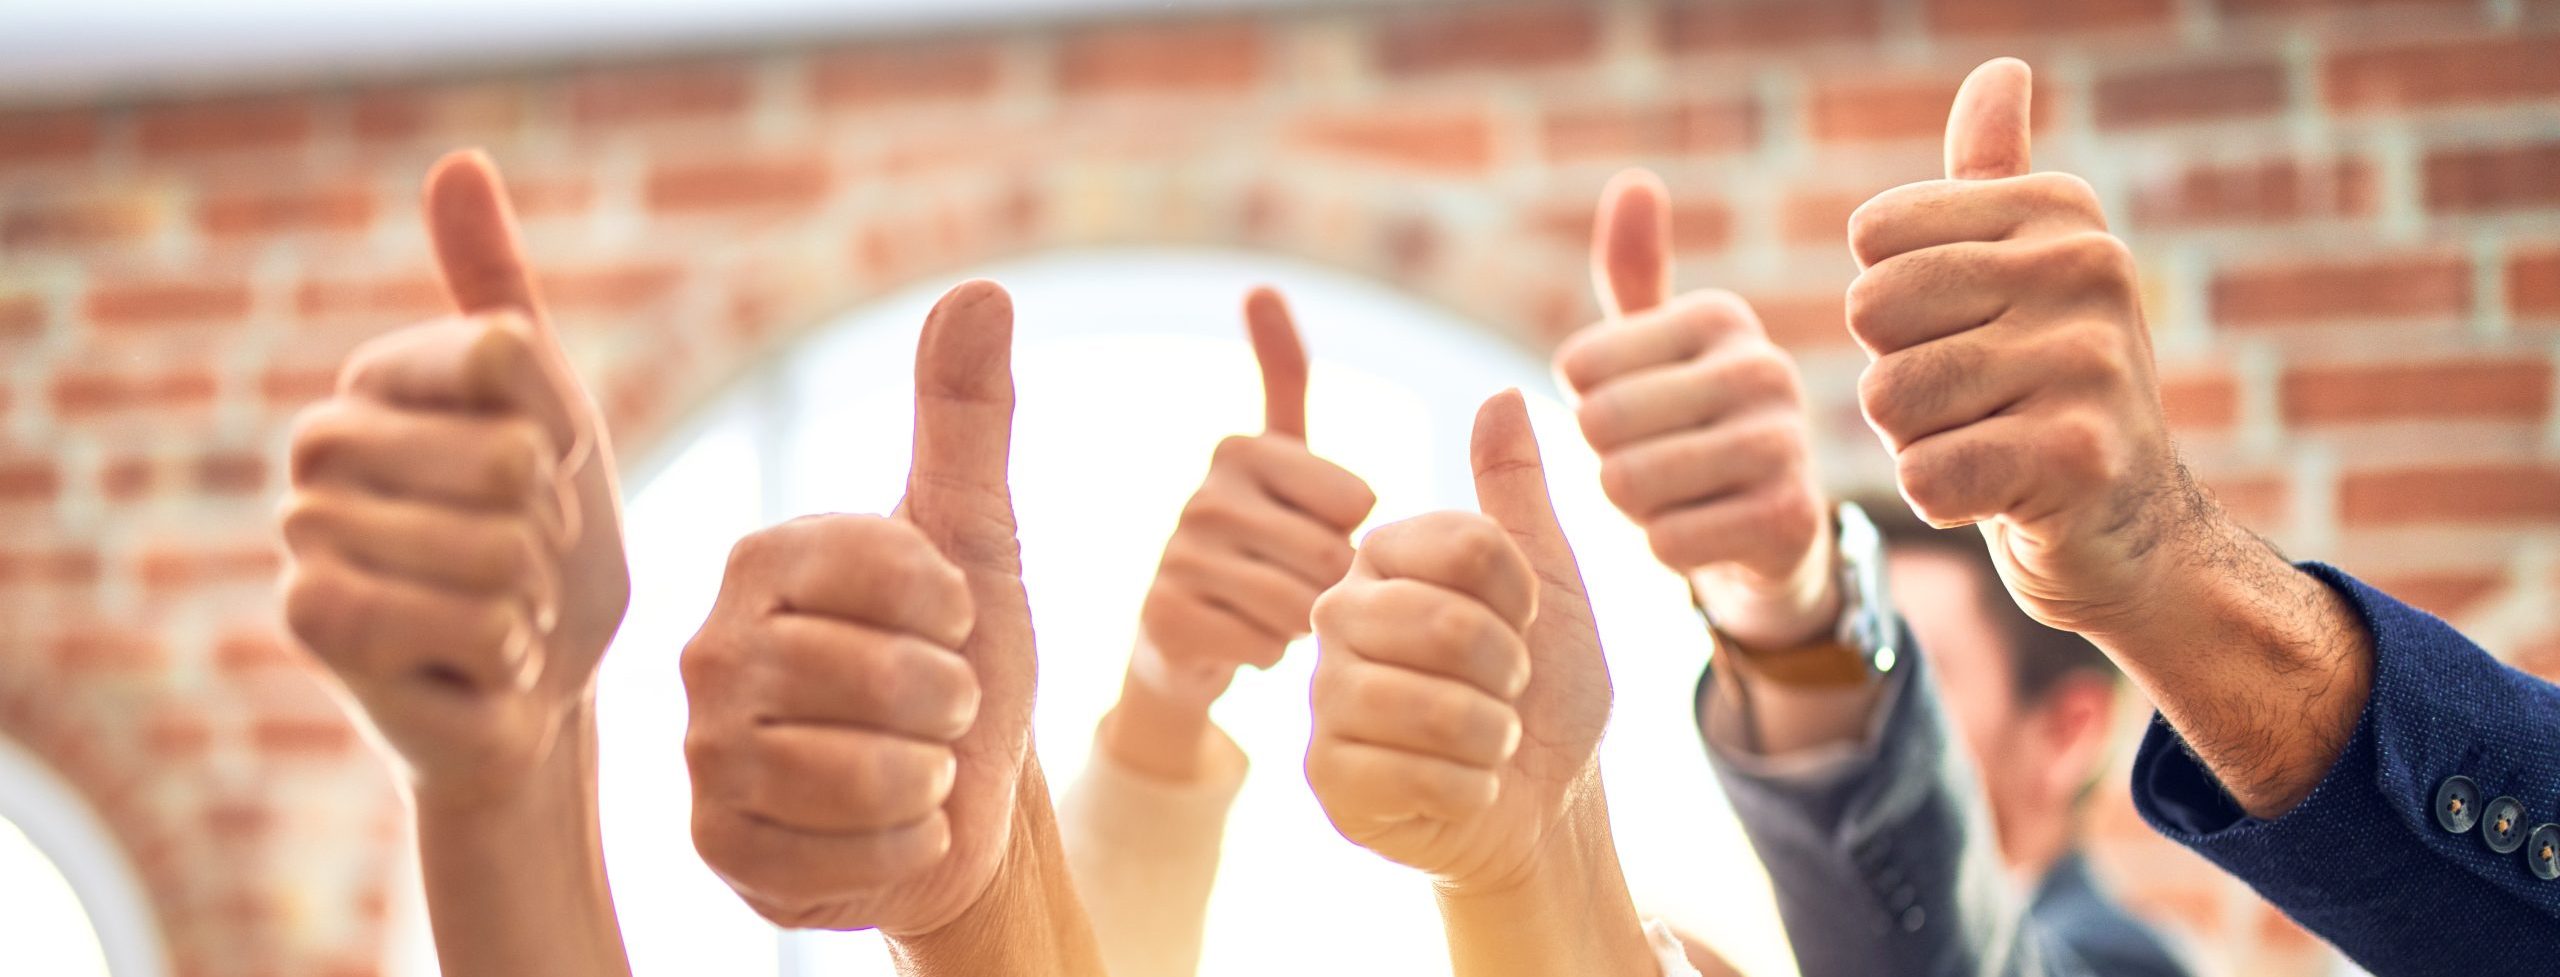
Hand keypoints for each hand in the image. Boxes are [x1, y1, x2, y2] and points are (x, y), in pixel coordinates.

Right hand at [280, 150, 628, 808]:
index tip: (549, 474)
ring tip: (501, 611)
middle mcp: (323, 442)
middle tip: (523, 563)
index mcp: (380, 375)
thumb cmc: (547, 549)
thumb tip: (455, 162)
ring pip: (492, 545)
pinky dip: (503, 651)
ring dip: (531, 597)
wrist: (534, 688)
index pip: (507, 354)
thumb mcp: (551, 410)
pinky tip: (479, 661)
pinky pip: (462, 618)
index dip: (565, 432)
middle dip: (551, 527)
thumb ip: (498, 292)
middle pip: (509, 458)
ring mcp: (307, 533)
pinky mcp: (312, 620)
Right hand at [683, 282, 1089, 953]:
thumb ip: (967, 420)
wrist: (955, 793)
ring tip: (919, 763)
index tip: (952, 618)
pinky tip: (894, 829)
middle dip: (951, 700)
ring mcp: (706, 753)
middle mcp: (710, 647)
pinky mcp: (718, 846)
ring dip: (930, 777)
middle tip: (941, 703)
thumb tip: (982, 288)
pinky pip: (843, 858)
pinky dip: (904, 847)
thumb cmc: (960, 655)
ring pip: (863, 774)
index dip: (953, 605)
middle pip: (880, 680)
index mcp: (765, 559)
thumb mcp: (975, 535)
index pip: (888, 567)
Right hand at [1106, 288, 1375, 777]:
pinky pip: (1266, 646)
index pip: (1356, 501)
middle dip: (1331, 584)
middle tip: (1291, 582)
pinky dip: (1268, 654)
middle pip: (1332, 556)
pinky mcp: (1166, 621)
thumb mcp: (1278, 456)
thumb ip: (1280, 377)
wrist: (1181, 636)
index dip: (1352, 530)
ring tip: (1269, 611)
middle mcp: (1203, 496)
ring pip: (1302, 606)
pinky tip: (1240, 640)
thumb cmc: (1257, 537)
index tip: (1312, 530)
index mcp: (1240, 448)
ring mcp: (1179, 559)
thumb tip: (1259, 285)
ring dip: (1304, 624)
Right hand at [1305, 391, 1610, 893]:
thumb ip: (1517, 494)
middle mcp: (1336, 616)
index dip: (1521, 596)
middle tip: (1509, 692)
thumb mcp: (1549, 581)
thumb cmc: (1544, 687)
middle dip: (1510, 669)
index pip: (1464, 544)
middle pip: (1445, 622)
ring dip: (1493, 733)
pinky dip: (1469, 788)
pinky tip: (1465, 788)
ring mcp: (1323, 697)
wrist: (1546, 800)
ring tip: (1491, 739)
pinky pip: (1412, 773)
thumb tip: (1500, 392)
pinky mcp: (1325, 775)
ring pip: (1430, 703)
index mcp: (1382, 559)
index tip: (1523, 623)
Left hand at [1554, 172, 1834, 650]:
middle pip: (1598, 425)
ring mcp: (1785, 442)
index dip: (1585, 406)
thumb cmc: (1692, 426)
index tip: (1637, 415)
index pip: (1578, 367)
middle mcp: (1762, 366)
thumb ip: (1634, 272)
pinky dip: (1665, 549)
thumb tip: (1636, 179)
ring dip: (1632, 508)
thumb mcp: (1658, 348)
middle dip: (1603, 459)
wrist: (1774, 529)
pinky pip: (1665, 541)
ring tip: (1677, 496)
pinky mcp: (1790, 518)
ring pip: (1625, 485)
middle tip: (1652, 465)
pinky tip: (1704, 533)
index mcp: (1719, 315)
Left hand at [1844, 58, 2185, 638]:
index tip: (1971, 335)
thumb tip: (2002, 69)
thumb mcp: (2024, 273)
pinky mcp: (2078, 455)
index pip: (1874, 239)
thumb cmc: (2047, 394)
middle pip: (1872, 312)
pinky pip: (1924, 474)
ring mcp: (2092, 360)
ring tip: (1994, 443)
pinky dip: (1944, 499)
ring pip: (1888, 398)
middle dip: (1898, 375)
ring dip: (1920, 440)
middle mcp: (2088, 267)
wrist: (2132, 533)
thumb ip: (1993, 176)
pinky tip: (2005, 495)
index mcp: (2060, 210)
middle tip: (1978, 401)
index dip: (1894, 309)